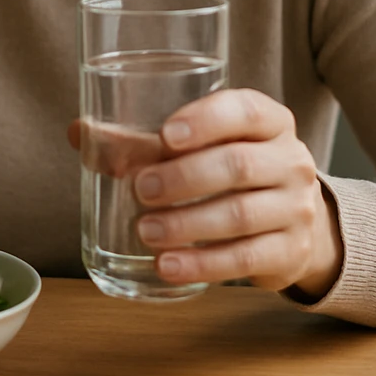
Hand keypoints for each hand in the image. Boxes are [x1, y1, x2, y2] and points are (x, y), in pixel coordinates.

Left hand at [67, 88, 342, 299]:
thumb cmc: (233, 172)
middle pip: (238, 165)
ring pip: (240, 215)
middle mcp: (290, 161)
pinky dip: (202, 264)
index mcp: (270, 122)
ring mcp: (297, 208)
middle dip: (185, 178)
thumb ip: (144, 141)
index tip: (165, 135)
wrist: (291, 221)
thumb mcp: (205, 148)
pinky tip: (167, 265)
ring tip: (145, 231)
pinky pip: (245, 259)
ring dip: (187, 224)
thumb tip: (79, 132)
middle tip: (141, 189)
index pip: (245, 110)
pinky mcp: (291, 252)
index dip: (206, 120)